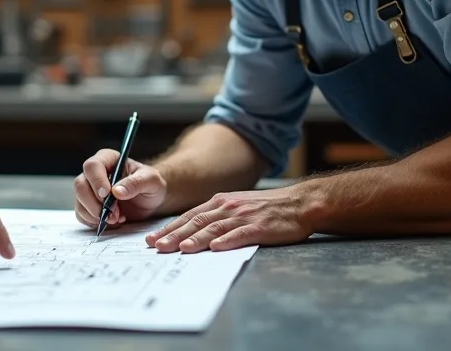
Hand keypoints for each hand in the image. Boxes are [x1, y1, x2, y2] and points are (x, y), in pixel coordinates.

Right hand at [73, 149, 167, 228]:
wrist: (151, 201)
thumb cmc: (151, 185)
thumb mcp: (151, 181)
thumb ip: (136, 183)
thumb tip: (117, 191)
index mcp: (108, 159)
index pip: (92, 166)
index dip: (97, 181)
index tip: (107, 196)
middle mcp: (95, 173)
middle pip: (80, 184)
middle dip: (95, 203)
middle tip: (113, 214)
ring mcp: (89, 190)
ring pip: (79, 201)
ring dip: (95, 214)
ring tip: (116, 219)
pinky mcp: (89, 206)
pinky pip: (81, 215)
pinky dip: (94, 222)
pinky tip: (111, 222)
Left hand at [147, 187, 312, 252]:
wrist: (298, 203)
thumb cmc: (267, 209)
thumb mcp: (237, 206)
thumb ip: (216, 217)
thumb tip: (192, 232)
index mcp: (220, 202)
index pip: (188, 216)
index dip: (169, 228)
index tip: (151, 239)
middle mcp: (227, 207)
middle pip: (195, 222)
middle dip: (174, 235)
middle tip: (156, 247)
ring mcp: (242, 216)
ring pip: (213, 228)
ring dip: (195, 239)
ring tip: (180, 249)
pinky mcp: (259, 226)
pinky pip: (240, 234)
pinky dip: (226, 241)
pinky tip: (215, 248)